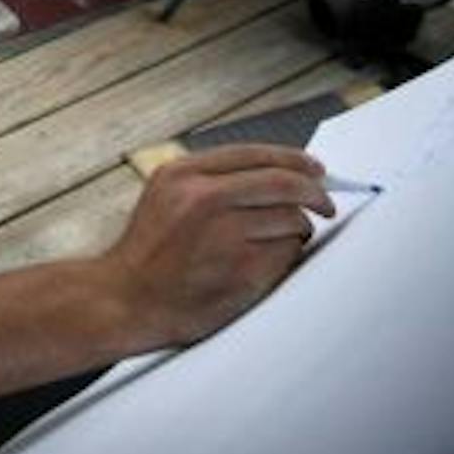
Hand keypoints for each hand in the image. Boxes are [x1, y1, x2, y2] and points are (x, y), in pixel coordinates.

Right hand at [102, 145, 329, 348]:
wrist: (127, 299)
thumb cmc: (150, 252)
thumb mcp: (164, 194)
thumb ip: (210, 177)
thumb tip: (277, 170)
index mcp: (182, 175)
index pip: (254, 154)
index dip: (293, 160)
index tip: (315, 169)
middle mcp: (203, 199)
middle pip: (283, 184)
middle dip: (315, 194)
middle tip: (325, 204)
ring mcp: (224, 235)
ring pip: (292, 219)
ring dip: (298, 230)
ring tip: (280, 241)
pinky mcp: (243, 270)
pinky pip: (288, 253)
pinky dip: (288, 256)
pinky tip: (267, 263)